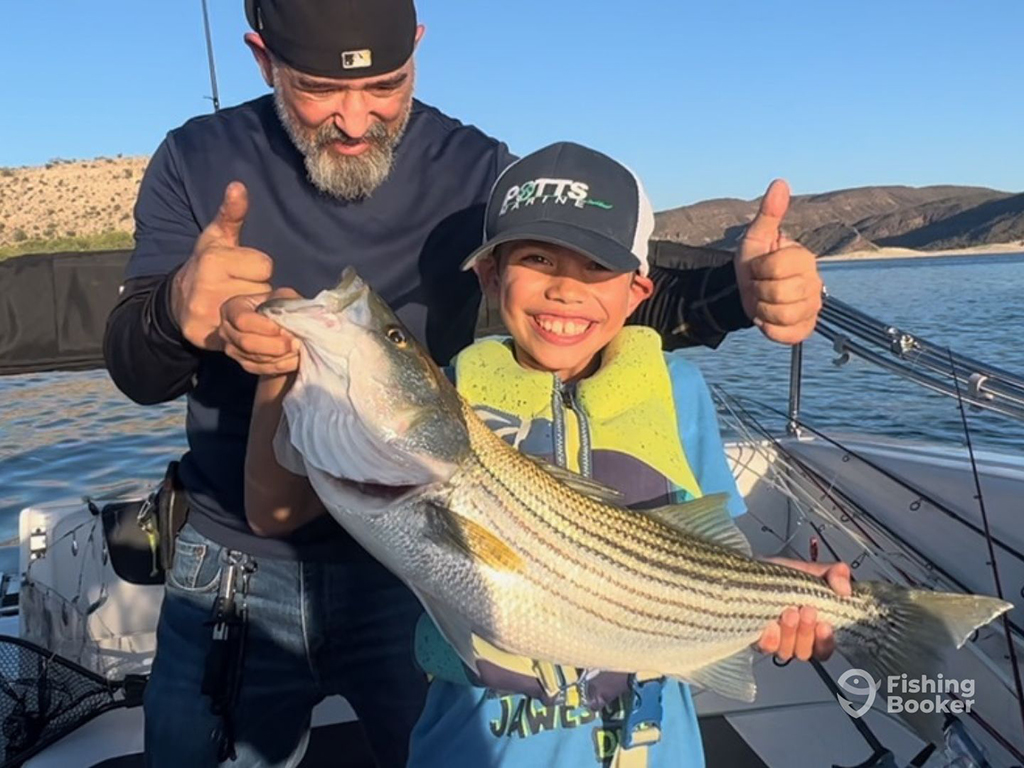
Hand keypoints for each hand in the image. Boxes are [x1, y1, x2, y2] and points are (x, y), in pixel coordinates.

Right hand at [170, 182, 274, 349]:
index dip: (257, 268)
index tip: (243, 269)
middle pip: (264, 291)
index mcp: (214, 260)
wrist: (176, 303)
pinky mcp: (208, 338)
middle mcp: (208, 287)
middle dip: (257, 291)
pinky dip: (251, 335)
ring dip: (255, 312)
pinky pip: (249, 339)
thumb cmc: (205, 265)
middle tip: (239, 289)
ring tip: (238, 305)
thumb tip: (238, 186)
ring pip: (259, 315)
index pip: (264, 266)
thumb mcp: (216, 237)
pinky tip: (240, 325)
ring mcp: (208, 315)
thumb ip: (231, 214)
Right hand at [219, 287, 302, 375]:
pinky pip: (261, 369)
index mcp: (232, 308)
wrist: (277, 323)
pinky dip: (280, 366)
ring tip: (298, 350)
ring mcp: (232, 349)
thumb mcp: (282, 296)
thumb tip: (294, 319)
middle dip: (275, 345)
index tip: (285, 329)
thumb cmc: (279, 307)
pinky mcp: (244, 364)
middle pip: (246, 343)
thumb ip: (286, 303)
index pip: (242, 320)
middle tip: (296, 343)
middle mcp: (226, 330)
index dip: (265, 327)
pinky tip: (294, 360)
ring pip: (256, 359)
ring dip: (281, 357)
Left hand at [735, 180, 823, 344]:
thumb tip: (780, 184)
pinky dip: (770, 329)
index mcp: (804, 259)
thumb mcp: (756, 238)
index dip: (758, 269)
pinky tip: (768, 318)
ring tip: (762, 301)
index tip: (757, 268)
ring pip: (781, 315)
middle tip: (758, 286)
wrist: (746, 291)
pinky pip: (786, 335)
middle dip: (758, 291)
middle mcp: (814, 283)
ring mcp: (812, 308)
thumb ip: (768, 214)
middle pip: (778, 294)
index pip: (775, 267)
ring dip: (761, 310)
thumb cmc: (754, 262)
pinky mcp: (805, 329)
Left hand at [757, 559, 851, 661]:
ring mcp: (776, 641)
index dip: (825, 642)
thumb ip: (835, 575)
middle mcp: (796, 640)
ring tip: (789, 612)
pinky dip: (770, 640)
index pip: (825, 649)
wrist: (755, 571)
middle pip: (805, 652)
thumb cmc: (787, 576)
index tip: (825, 625)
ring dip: (790, 634)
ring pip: (786, 652)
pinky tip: (771, 625)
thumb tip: (844, 589)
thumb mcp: (815, 571)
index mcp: (815, 629)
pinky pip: (765, 648)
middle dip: (807, 632)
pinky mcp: (757, 638)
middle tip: (806, 610)